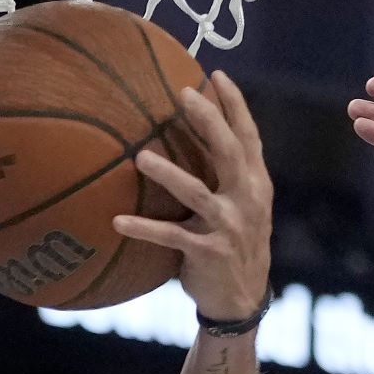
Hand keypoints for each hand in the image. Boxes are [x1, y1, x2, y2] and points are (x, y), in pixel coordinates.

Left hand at [112, 71, 271, 321]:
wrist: (241, 299)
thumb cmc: (234, 244)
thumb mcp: (243, 206)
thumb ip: (229, 174)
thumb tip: (202, 132)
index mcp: (256, 183)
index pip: (249, 136)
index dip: (235, 105)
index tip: (216, 74)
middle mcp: (247, 200)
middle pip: (229, 152)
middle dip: (208, 121)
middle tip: (183, 95)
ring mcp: (228, 227)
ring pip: (197, 192)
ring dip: (168, 173)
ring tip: (141, 156)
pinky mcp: (208, 252)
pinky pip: (171, 236)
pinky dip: (143, 228)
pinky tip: (116, 221)